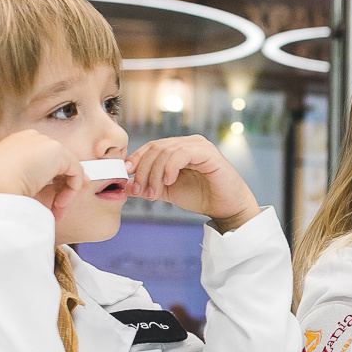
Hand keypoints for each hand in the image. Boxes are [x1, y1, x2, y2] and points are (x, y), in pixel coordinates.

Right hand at [0, 129, 84, 222]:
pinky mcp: (56, 151)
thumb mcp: (8, 183)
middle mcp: (29, 139)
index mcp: (14, 145)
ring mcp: (42, 142)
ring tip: (56, 210)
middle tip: (57, 208)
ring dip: (65, 193)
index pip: (40, 160)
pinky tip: (59, 205)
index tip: (51, 199)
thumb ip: (28, 181)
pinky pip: (75, 172)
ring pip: (67, 168)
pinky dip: (71, 191)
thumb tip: (45, 188)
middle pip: (56, 162)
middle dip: (61, 187)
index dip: (50, 180)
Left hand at [127, 135, 260, 231]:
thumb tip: (125, 185)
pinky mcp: (208, 152)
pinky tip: (168, 182)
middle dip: (143, 170)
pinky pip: (181, 154)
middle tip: (140, 191)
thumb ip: (148, 186)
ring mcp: (198, 145)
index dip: (136, 159)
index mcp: (178, 149)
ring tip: (154, 193)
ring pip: (165, 151)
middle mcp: (188, 143)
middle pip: (155, 148)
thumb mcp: (167, 192)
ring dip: (154, 173)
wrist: (226, 208)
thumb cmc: (202, 197)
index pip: (151, 147)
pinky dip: (170, 167)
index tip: (126, 175)